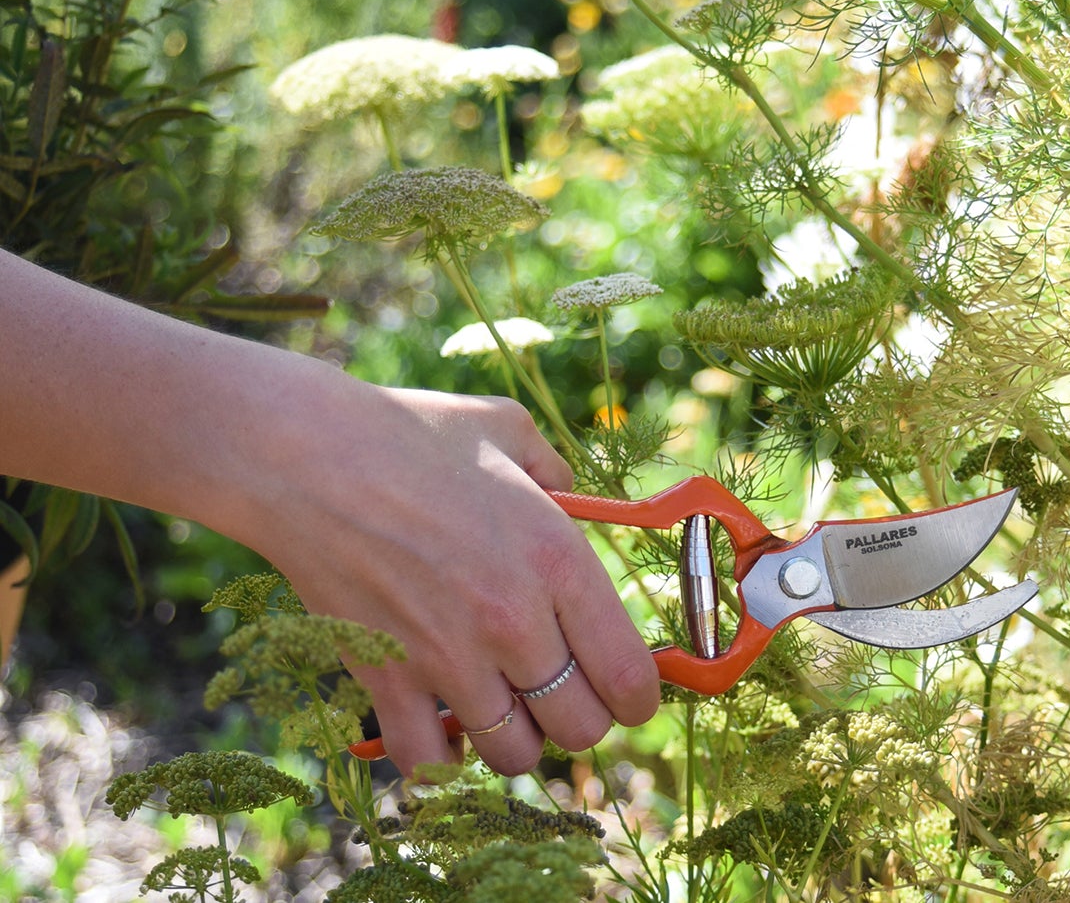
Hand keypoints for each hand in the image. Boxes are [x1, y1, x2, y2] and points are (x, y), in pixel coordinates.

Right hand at [250, 385, 659, 775]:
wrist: (307, 456)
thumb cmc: (411, 432)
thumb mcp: (507, 428)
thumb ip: (555, 469)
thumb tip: (572, 496)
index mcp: (556, 558)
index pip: (627, 673)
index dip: (640, 696)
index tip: (633, 693)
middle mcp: (513, 620)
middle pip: (581, 728)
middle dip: (583, 717)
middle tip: (566, 691)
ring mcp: (447, 658)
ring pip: (514, 755)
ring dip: (518, 737)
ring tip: (506, 702)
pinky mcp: (386, 681)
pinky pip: (429, 764)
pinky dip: (443, 758)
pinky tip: (445, 722)